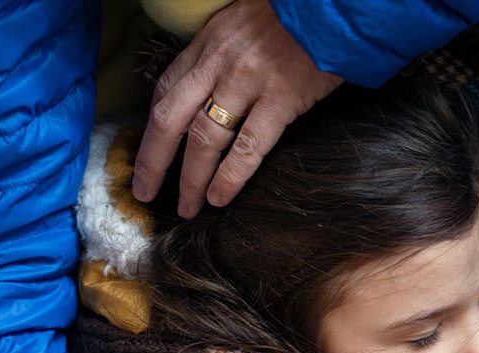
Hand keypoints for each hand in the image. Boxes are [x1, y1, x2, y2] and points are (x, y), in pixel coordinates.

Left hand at [131, 0, 343, 217]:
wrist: (333, 6)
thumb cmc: (295, 14)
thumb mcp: (244, 22)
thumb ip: (225, 52)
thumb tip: (216, 87)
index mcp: (208, 42)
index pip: (165, 89)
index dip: (151, 127)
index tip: (147, 154)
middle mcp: (219, 63)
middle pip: (171, 119)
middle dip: (153, 160)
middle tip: (145, 191)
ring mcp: (248, 81)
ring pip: (204, 138)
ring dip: (190, 178)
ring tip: (186, 206)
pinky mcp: (281, 98)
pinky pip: (248, 145)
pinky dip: (230, 176)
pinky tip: (219, 197)